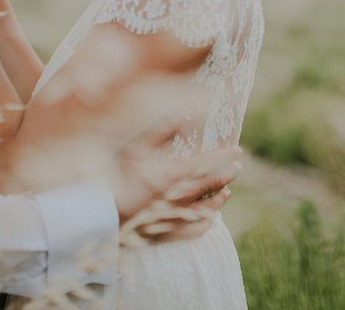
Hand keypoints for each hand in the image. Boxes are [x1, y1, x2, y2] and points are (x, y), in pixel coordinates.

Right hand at [110, 117, 241, 244]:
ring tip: (226, 193)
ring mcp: (177, 215)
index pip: (207, 162)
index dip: (224, 155)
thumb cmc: (119, 177)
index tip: (237, 150)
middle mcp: (181, 195)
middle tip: (237, 168)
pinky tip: (210, 218)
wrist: (107, 212)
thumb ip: (160, 131)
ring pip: (208, 208)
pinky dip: (206, 223)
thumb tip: (181, 113)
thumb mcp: (137, 149)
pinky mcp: (171, 230)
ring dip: (219, 199)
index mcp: (174, 174)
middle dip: (227, 175)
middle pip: (212, 184)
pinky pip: (196, 229)